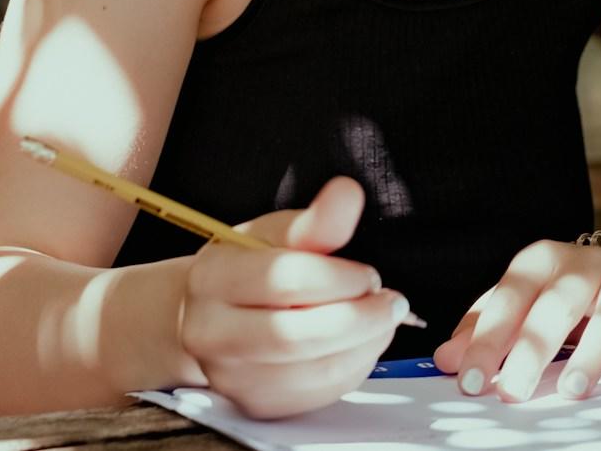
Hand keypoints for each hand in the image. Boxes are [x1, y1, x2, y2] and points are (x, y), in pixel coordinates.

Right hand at [178, 176, 407, 418]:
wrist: (215, 316)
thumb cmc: (252, 268)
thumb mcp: (279, 233)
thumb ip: (317, 220)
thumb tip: (348, 194)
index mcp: (212, 278)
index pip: (283, 280)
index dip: (340, 278)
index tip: (368, 275)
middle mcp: (210, 334)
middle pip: (295, 337)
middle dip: (359, 318)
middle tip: (391, 302)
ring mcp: (231, 377)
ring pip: (312, 372)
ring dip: (364, 345)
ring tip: (382, 320)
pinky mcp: (256, 405)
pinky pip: (317, 395)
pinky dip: (354, 368)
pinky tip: (363, 344)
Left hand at [433, 238, 600, 402]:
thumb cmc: (557, 292)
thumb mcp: (516, 301)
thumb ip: (480, 329)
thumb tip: (446, 361)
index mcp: (541, 260)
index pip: (509, 297)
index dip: (487, 340)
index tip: (470, 381)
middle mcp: (585, 265)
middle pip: (558, 303)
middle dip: (533, 348)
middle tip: (514, 391)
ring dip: (594, 351)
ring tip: (572, 389)